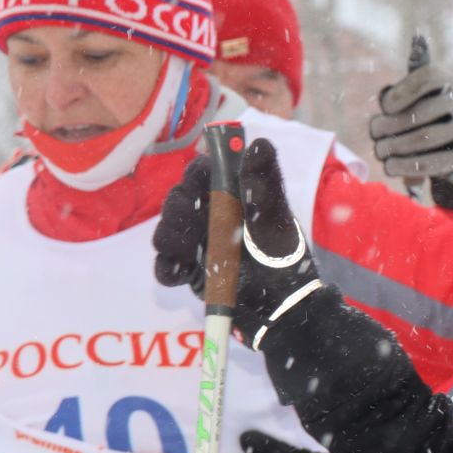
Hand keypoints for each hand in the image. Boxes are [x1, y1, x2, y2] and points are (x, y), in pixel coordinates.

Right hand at [150, 140, 323, 348]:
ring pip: (168, 232)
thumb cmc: (285, 259)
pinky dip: (167, 268)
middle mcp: (211, 218)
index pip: (203, 174)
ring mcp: (199, 246)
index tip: (198, 177)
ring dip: (169, 236)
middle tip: (188, 216)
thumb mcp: (276, 218)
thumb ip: (266, 181)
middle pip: (178, 201)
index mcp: (232, 198)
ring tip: (185, 248)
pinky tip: (178, 272)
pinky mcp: (192, 274)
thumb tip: (259, 142)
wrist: (284, 310)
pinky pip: (167, 268)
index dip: (196, 172)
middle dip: (178, 206)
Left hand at [369, 57, 452, 213]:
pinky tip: (390, 167)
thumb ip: (399, 92)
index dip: (399, 95)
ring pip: (424, 138)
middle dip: (389, 125)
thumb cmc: (428, 113)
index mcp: (447, 80)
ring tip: (380, 151)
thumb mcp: (418, 96)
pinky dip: (405, 166)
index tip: (385, 108)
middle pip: (419, 113)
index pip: (424, 81)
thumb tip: (384, 98)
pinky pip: (431, 162)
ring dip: (394, 146)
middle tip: (374, 134)